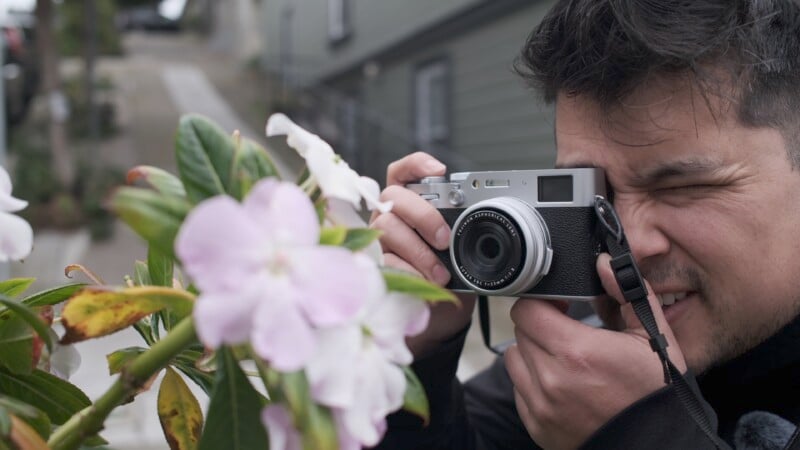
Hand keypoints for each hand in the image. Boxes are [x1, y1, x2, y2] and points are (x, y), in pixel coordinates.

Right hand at [370, 152, 474, 356]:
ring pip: (388, 227)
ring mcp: (378, 240)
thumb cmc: (446, 276)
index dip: (417, 165)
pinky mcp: (373, 266)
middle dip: (423, 214)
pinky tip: (424, 284)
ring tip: (441, 274)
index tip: (438, 169)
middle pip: (394, 196)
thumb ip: (461, 235)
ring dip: (419, 251)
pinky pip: (385, 261)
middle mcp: (388, 216)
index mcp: (410, 206)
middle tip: (446, 239)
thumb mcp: (458, 252)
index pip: (404, 173)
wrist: (436, 318)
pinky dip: (409, 272)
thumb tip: (479, 231)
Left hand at [504, 253, 686, 448]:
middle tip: (568, 331)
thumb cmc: (655, 392)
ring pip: (514, 359)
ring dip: (533, 352)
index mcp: (575, 351)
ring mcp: (540, 404)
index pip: (527, 310)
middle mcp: (550, 378)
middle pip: (521, 331)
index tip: (560, 305)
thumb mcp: (651, 336)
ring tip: (564, 358)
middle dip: (541, 325)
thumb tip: (605, 263)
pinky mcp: (536, 424)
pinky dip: (533, 382)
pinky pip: (519, 389)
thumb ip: (627, 293)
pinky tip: (562, 383)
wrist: (654, 444)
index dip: (542, 301)